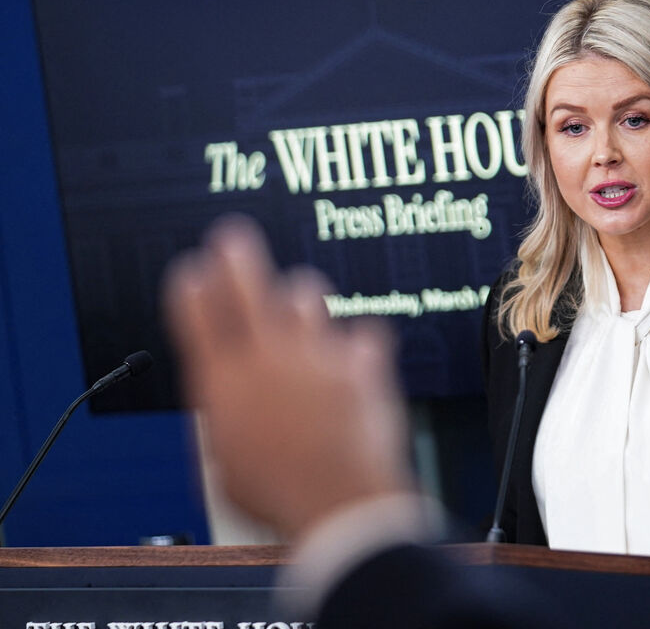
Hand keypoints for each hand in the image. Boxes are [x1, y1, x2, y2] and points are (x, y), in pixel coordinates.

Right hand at [164, 215, 413, 539]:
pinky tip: (355, 359)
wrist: (340, 504)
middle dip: (236, 252)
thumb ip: (224, 415)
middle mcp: (268, 355)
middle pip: (246, 278)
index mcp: (222, 380)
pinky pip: (362, 333)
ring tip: (299, 309)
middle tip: (233, 241)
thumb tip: (227, 400)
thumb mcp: (224, 460)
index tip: (193, 271)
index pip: (195, 306)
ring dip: (300, 298)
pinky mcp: (362, 363)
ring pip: (306, 293)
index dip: (191, 281)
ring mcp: (318, 353)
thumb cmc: (277, 495)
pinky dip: (358, 344)